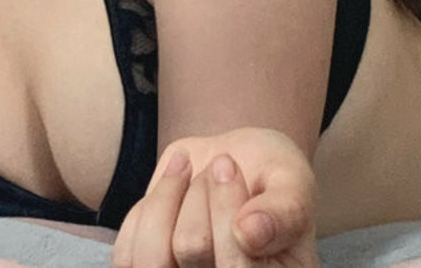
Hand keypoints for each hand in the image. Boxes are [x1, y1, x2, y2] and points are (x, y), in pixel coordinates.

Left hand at [113, 128, 319, 267]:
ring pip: (151, 256)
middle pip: (191, 249)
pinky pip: (127, 250)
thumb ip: (286, 209)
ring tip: (189, 171)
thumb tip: (250, 233)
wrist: (234, 167)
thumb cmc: (272, 178)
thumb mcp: (293, 182)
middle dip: (203, 189)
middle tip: (219, 166)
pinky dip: (146, 208)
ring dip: (168, 197)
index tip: (227, 164)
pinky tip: (172, 189)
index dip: (227, 208)